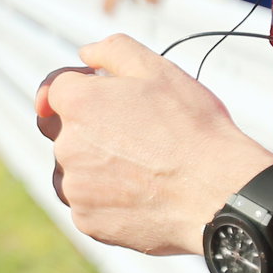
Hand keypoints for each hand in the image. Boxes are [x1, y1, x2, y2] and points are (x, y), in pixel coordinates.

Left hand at [35, 34, 272, 255]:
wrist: (218, 193)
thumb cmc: (192, 128)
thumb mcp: (157, 69)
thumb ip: (112, 50)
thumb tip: (85, 54)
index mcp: (77, 104)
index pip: (54, 90)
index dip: (81, 89)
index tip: (105, 97)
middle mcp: (66, 146)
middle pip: (62, 131)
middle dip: (88, 127)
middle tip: (135, 133)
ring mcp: (75, 188)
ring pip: (73, 170)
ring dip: (95, 165)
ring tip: (142, 167)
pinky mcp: (88, 222)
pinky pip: (88, 204)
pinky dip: (107, 198)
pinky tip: (141, 193)